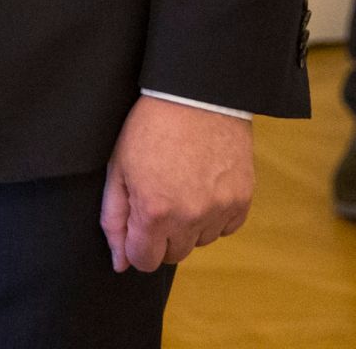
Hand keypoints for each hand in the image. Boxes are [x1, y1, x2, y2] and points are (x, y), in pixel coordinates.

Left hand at [100, 96, 253, 271]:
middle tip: (158, 196)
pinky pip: (225, 227)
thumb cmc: (150, 125)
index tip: (137, 219)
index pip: (144, 260)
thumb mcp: (118, 166)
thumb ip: (113, 218)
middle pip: (173, 254)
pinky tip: (202, 184)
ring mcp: (219, 210)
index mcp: (154, 211)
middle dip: (161, 234)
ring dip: (188, 224)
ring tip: (181, 184)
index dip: (136, 243)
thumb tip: (118, 262)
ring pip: (199, 242)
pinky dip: (213, 215)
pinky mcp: (242, 201)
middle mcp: (189, 218)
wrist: (195, 94)